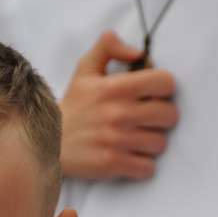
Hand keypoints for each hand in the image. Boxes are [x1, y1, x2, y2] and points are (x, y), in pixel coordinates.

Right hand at [59, 31, 178, 180]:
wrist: (47, 141)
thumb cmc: (73, 106)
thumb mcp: (85, 70)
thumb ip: (109, 48)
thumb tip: (137, 52)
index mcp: (115, 87)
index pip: (166, 82)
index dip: (163, 88)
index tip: (152, 95)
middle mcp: (117, 113)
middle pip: (170, 115)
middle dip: (162, 118)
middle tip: (147, 120)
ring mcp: (115, 140)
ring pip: (160, 143)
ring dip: (152, 142)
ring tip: (137, 139)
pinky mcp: (111, 164)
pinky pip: (147, 168)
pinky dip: (142, 165)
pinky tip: (130, 157)